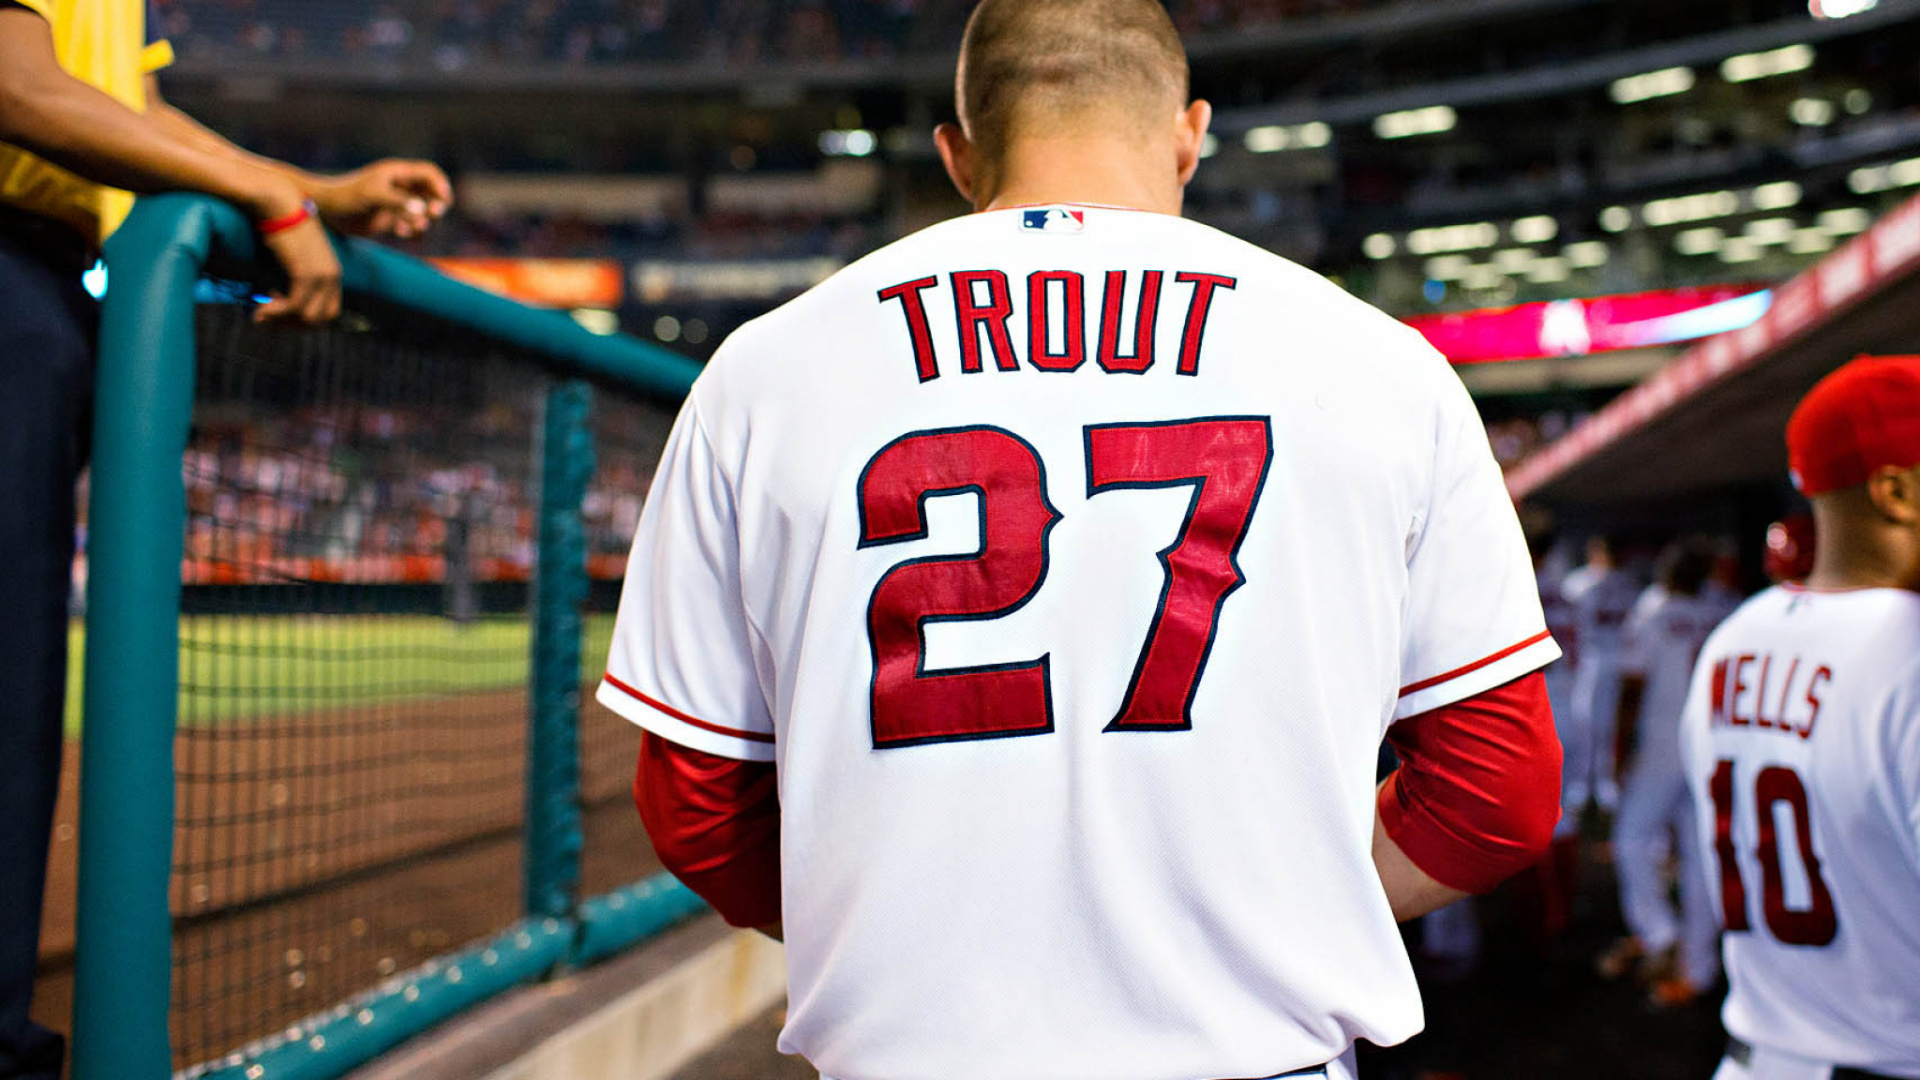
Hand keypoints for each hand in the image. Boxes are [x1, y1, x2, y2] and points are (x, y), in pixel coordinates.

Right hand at [256, 212, 342, 324]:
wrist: (277, 203)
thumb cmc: (279, 226)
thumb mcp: (294, 255)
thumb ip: (294, 275)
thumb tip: (277, 295)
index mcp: (333, 272)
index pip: (330, 311)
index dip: (305, 319)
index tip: (283, 313)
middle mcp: (332, 276)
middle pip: (322, 319)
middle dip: (295, 326)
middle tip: (271, 320)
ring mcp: (321, 276)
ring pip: (308, 317)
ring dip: (283, 320)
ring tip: (262, 313)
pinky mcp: (305, 273)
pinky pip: (293, 306)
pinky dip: (275, 312)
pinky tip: (260, 308)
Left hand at [312, 159, 452, 238]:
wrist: (325, 212)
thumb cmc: (346, 196)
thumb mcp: (372, 195)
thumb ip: (399, 202)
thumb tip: (423, 211)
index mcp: (397, 173)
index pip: (429, 173)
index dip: (440, 184)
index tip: (442, 198)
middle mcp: (400, 187)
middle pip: (432, 193)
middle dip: (437, 204)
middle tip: (433, 214)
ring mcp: (396, 205)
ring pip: (424, 212)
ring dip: (425, 221)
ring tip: (415, 227)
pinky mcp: (390, 220)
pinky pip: (412, 227)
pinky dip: (413, 233)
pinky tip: (401, 234)